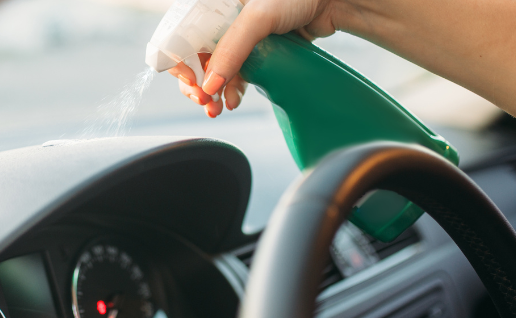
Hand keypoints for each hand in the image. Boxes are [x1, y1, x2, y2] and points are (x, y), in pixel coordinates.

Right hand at [168, 0, 341, 116]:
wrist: (335, 0)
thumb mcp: (259, 17)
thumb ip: (233, 49)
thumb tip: (210, 85)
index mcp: (212, 4)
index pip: (180, 35)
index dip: (180, 61)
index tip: (192, 82)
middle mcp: (221, 19)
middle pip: (194, 56)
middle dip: (196, 82)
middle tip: (203, 101)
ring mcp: (239, 37)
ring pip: (215, 69)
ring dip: (213, 92)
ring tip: (217, 109)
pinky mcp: (257, 52)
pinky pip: (236, 74)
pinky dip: (231, 90)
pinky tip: (233, 101)